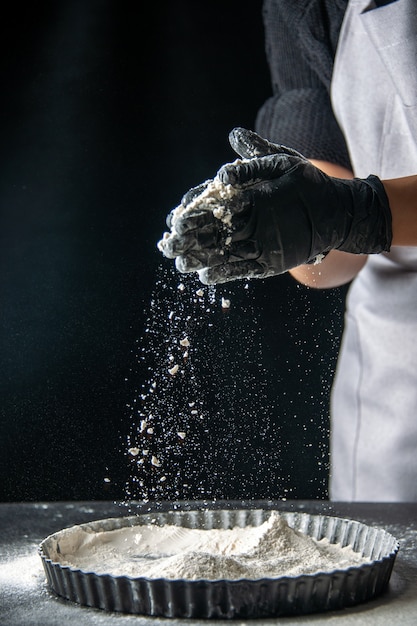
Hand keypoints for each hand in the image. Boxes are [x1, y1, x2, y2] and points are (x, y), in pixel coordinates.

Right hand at [158, 128, 391, 283]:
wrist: (334, 210)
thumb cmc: (305, 183)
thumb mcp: (281, 162)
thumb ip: (256, 153)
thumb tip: (234, 135)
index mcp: (236, 197)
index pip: (205, 202)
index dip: (189, 210)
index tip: (177, 217)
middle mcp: (237, 221)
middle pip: (203, 231)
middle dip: (184, 238)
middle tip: (169, 244)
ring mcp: (248, 242)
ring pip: (216, 252)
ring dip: (197, 258)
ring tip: (181, 263)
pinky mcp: (262, 261)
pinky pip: (238, 269)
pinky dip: (222, 274)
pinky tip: (206, 276)